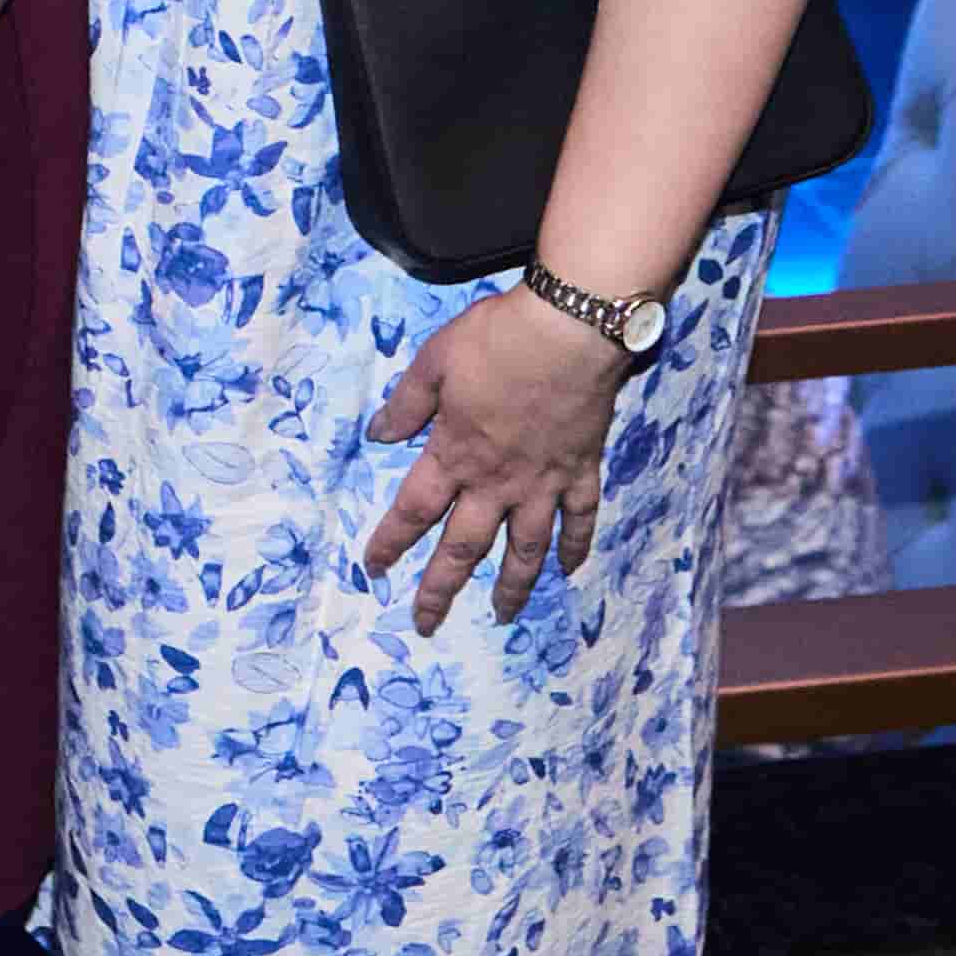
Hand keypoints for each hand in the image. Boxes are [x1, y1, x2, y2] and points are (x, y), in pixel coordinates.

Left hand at [359, 287, 633, 630]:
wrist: (567, 332)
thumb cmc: (495, 340)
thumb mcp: (434, 360)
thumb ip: (406, 403)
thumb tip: (378, 435)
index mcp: (454, 455)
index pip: (413, 510)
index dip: (390, 542)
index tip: (373, 569)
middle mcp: (496, 481)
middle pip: (464, 546)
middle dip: (441, 588)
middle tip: (427, 623)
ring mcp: (543, 482)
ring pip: (524, 547)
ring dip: (513, 586)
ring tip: (503, 615)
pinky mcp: (581, 471)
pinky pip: (579, 519)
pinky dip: (575, 546)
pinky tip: (569, 569)